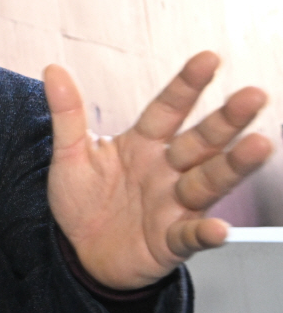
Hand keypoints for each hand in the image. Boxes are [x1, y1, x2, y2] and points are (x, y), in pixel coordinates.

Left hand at [46, 52, 272, 289]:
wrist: (79, 253)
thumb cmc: (83, 200)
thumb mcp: (69, 155)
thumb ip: (67, 114)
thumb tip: (52, 70)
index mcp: (143, 144)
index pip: (168, 109)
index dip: (186, 86)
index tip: (209, 58)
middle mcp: (167, 170)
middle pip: (201, 141)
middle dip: (227, 120)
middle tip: (254, 95)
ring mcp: (174, 205)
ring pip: (209, 181)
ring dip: (233, 165)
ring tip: (259, 145)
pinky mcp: (171, 241)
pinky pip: (191, 236)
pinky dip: (205, 233)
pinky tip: (219, 229)